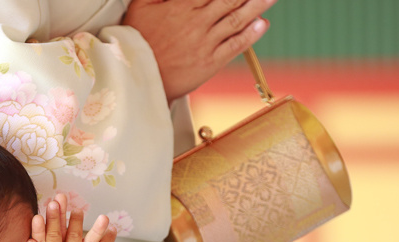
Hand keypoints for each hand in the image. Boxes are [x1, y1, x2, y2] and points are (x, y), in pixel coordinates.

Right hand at [124, 0, 274, 103]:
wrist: (137, 77)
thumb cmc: (135, 39)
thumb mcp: (141, 4)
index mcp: (181, 6)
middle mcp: (197, 22)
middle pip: (230, 0)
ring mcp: (205, 43)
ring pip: (236, 19)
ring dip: (257, 6)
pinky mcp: (210, 62)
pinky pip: (234, 46)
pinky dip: (251, 35)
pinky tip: (263, 24)